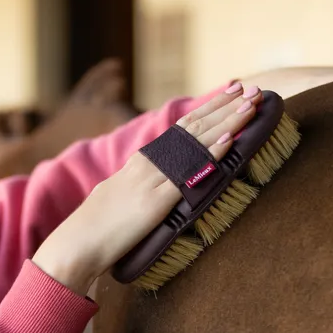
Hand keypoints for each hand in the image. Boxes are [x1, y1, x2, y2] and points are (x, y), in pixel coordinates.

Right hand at [32, 82, 263, 295]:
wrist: (79, 243)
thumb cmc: (99, 225)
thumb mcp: (122, 195)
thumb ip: (143, 184)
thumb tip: (162, 183)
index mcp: (141, 162)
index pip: (181, 128)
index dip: (209, 108)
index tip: (232, 92)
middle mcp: (149, 164)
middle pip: (192, 129)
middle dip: (224, 107)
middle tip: (253, 90)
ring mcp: (152, 181)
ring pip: (195, 145)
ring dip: (226, 123)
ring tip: (251, 105)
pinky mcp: (156, 202)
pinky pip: (188, 174)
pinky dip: (209, 156)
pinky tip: (228, 142)